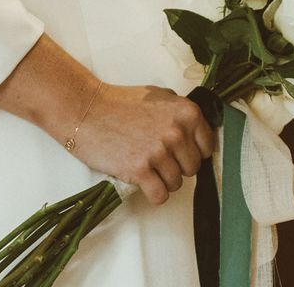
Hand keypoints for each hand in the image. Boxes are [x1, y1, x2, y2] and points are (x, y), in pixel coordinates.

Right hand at [71, 81, 214, 204]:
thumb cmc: (120, 103)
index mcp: (187, 113)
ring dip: (162, 179)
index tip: (178, 151)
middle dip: (176, 166)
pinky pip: (160, 196)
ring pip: (177, 184)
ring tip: (145, 165)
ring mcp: (158, 152)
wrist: (86, 110)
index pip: (207, 147)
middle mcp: (177, 132)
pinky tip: (142, 180)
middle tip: (156, 157)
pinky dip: (152, 193)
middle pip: (192, 168)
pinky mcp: (140, 170)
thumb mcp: (158, 96)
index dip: (192, 151)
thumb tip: (198, 133)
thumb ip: (180, 114)